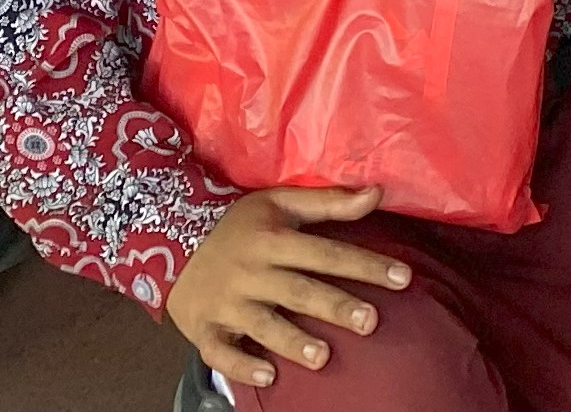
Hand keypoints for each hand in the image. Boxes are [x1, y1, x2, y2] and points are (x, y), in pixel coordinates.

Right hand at [162, 187, 406, 391]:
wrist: (167, 240)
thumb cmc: (237, 226)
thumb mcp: (279, 203)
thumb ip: (330, 202)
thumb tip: (379, 193)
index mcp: (272, 238)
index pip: (325, 252)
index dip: (364, 264)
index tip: (403, 278)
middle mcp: (251, 271)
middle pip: (298, 290)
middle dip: (335, 306)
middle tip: (371, 322)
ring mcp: (227, 303)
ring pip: (262, 324)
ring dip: (292, 341)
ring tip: (322, 356)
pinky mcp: (205, 330)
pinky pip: (222, 353)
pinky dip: (242, 366)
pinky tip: (268, 377)